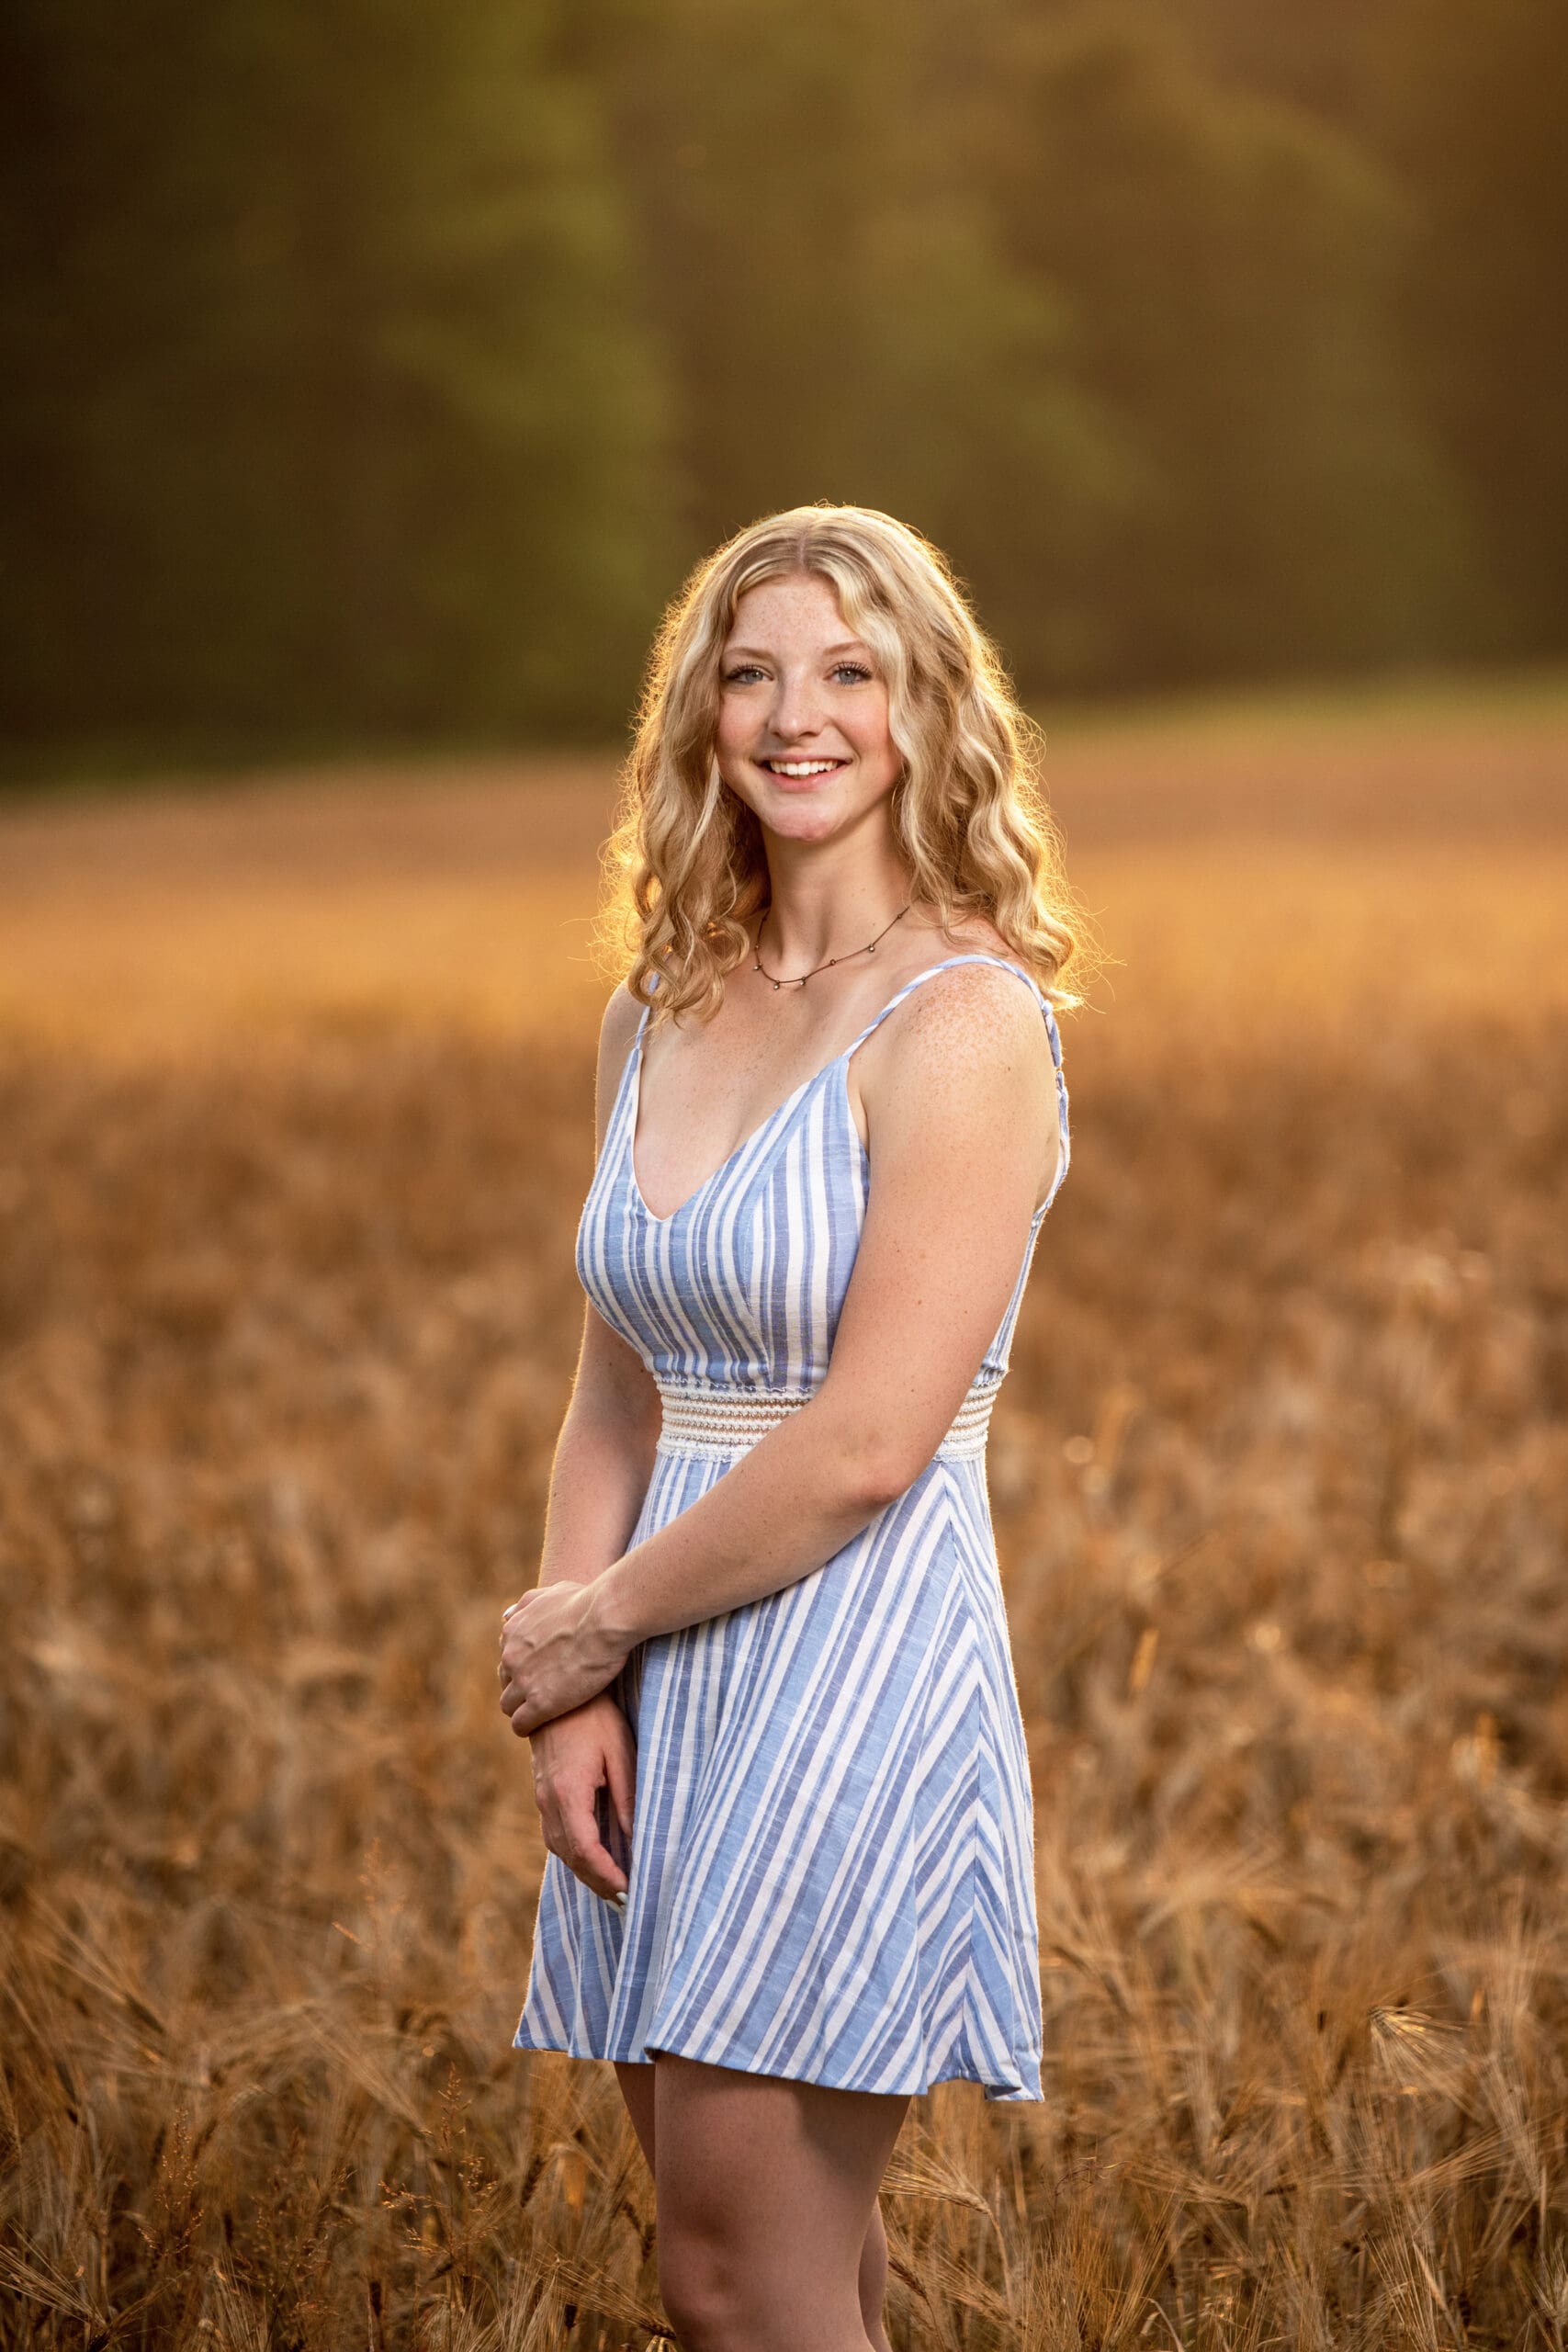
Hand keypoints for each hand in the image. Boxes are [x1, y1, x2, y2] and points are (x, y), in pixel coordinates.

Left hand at [498, 1578, 627, 1737]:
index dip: (523, 1665)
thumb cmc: (588, 1602)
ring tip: (540, 1713)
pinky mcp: (540, 1703)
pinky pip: (520, 1724)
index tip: (540, 1670)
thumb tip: (507, 1614)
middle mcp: (512, 1656)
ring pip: (508, 1705)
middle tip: (542, 1691)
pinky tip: (540, 1725)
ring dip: (521, 1709)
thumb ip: (528, 1604)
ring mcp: (524, 1681)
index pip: (508, 1656)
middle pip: (505, 1681)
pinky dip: (528, 1727)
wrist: (604, 1619)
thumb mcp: (551, 1592)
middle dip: (520, 1687)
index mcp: (514, 1631)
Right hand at [529, 1691, 636, 1901]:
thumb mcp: (619, 1753)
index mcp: (568, 1793)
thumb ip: (626, 1798)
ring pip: (559, 1847)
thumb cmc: (595, 1717)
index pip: (586, 1850)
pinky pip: (555, 1833)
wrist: (554, 1689)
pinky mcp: (543, 1790)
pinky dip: (574, 1852)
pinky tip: (593, 1856)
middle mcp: (548, 1801)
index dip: (607, 1876)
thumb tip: (637, 1838)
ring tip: (612, 1887)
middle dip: (597, 1882)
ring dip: (585, 1870)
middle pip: (570, 1857)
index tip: (629, 1891)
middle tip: (626, 1901)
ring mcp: (541, 1796)